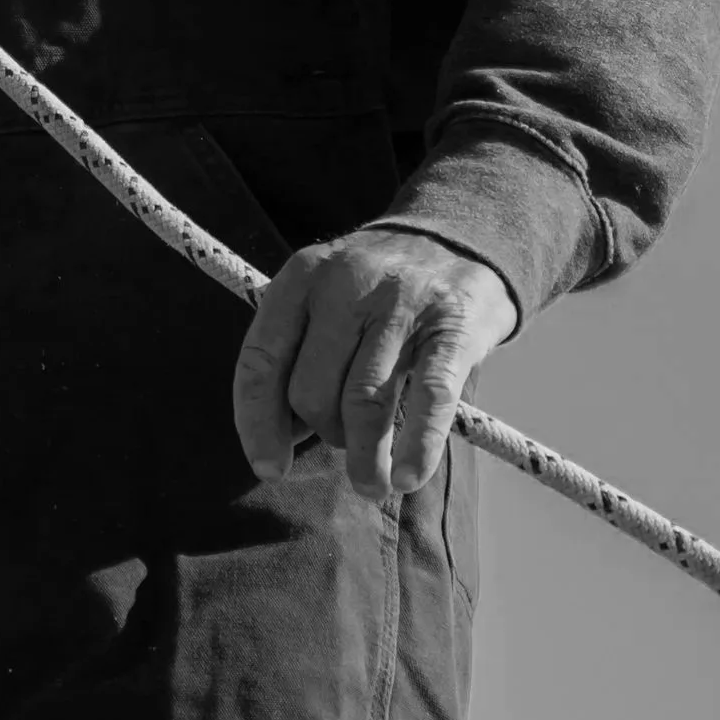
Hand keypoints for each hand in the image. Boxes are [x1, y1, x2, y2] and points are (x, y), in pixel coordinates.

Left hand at [233, 226, 518, 500]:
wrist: (460, 234)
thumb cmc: (378, 286)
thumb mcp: (326, 296)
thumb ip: (300, 353)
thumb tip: (282, 437)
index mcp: (301, 275)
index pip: (261, 360)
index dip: (258, 424)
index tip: (269, 467)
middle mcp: (346, 282)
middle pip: (311, 389)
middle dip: (324, 433)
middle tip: (345, 445)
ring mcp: (401, 302)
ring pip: (364, 403)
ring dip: (366, 459)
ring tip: (372, 485)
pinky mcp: (453, 324)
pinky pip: (429, 398)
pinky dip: (417, 447)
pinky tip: (409, 476)